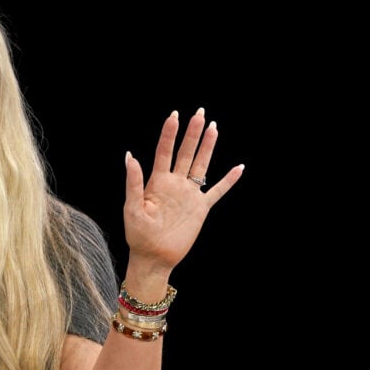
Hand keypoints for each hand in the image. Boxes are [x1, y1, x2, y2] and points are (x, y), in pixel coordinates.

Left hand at [122, 108, 243, 273]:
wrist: (154, 257)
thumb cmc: (138, 235)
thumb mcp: (132, 208)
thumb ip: (133, 182)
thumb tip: (130, 156)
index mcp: (157, 182)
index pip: (165, 151)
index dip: (169, 133)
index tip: (175, 115)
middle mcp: (175, 184)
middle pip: (186, 152)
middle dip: (193, 132)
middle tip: (200, 112)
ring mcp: (189, 195)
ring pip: (201, 165)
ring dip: (208, 147)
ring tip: (214, 127)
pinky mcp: (200, 208)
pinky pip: (217, 191)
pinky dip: (228, 180)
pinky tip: (239, 168)